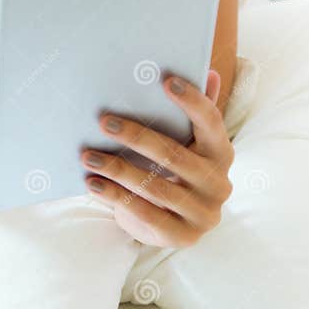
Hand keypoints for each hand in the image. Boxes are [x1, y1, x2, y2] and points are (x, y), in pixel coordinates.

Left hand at [80, 70, 234, 247]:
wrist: (177, 222)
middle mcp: (219, 183)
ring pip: (155, 186)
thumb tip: (211, 72)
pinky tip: (92, 183)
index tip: (165, 79)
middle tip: (103, 120)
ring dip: (117, 168)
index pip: (210, 120)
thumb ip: (197, 110)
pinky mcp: (184, 237)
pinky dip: (115, 197)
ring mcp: (204, 213)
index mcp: (222, 151)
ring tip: (87, 155)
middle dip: (135, 136)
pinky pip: (146, 215)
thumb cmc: (178, 168)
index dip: (191, 99)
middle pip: (174, 154)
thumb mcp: (188, 141)